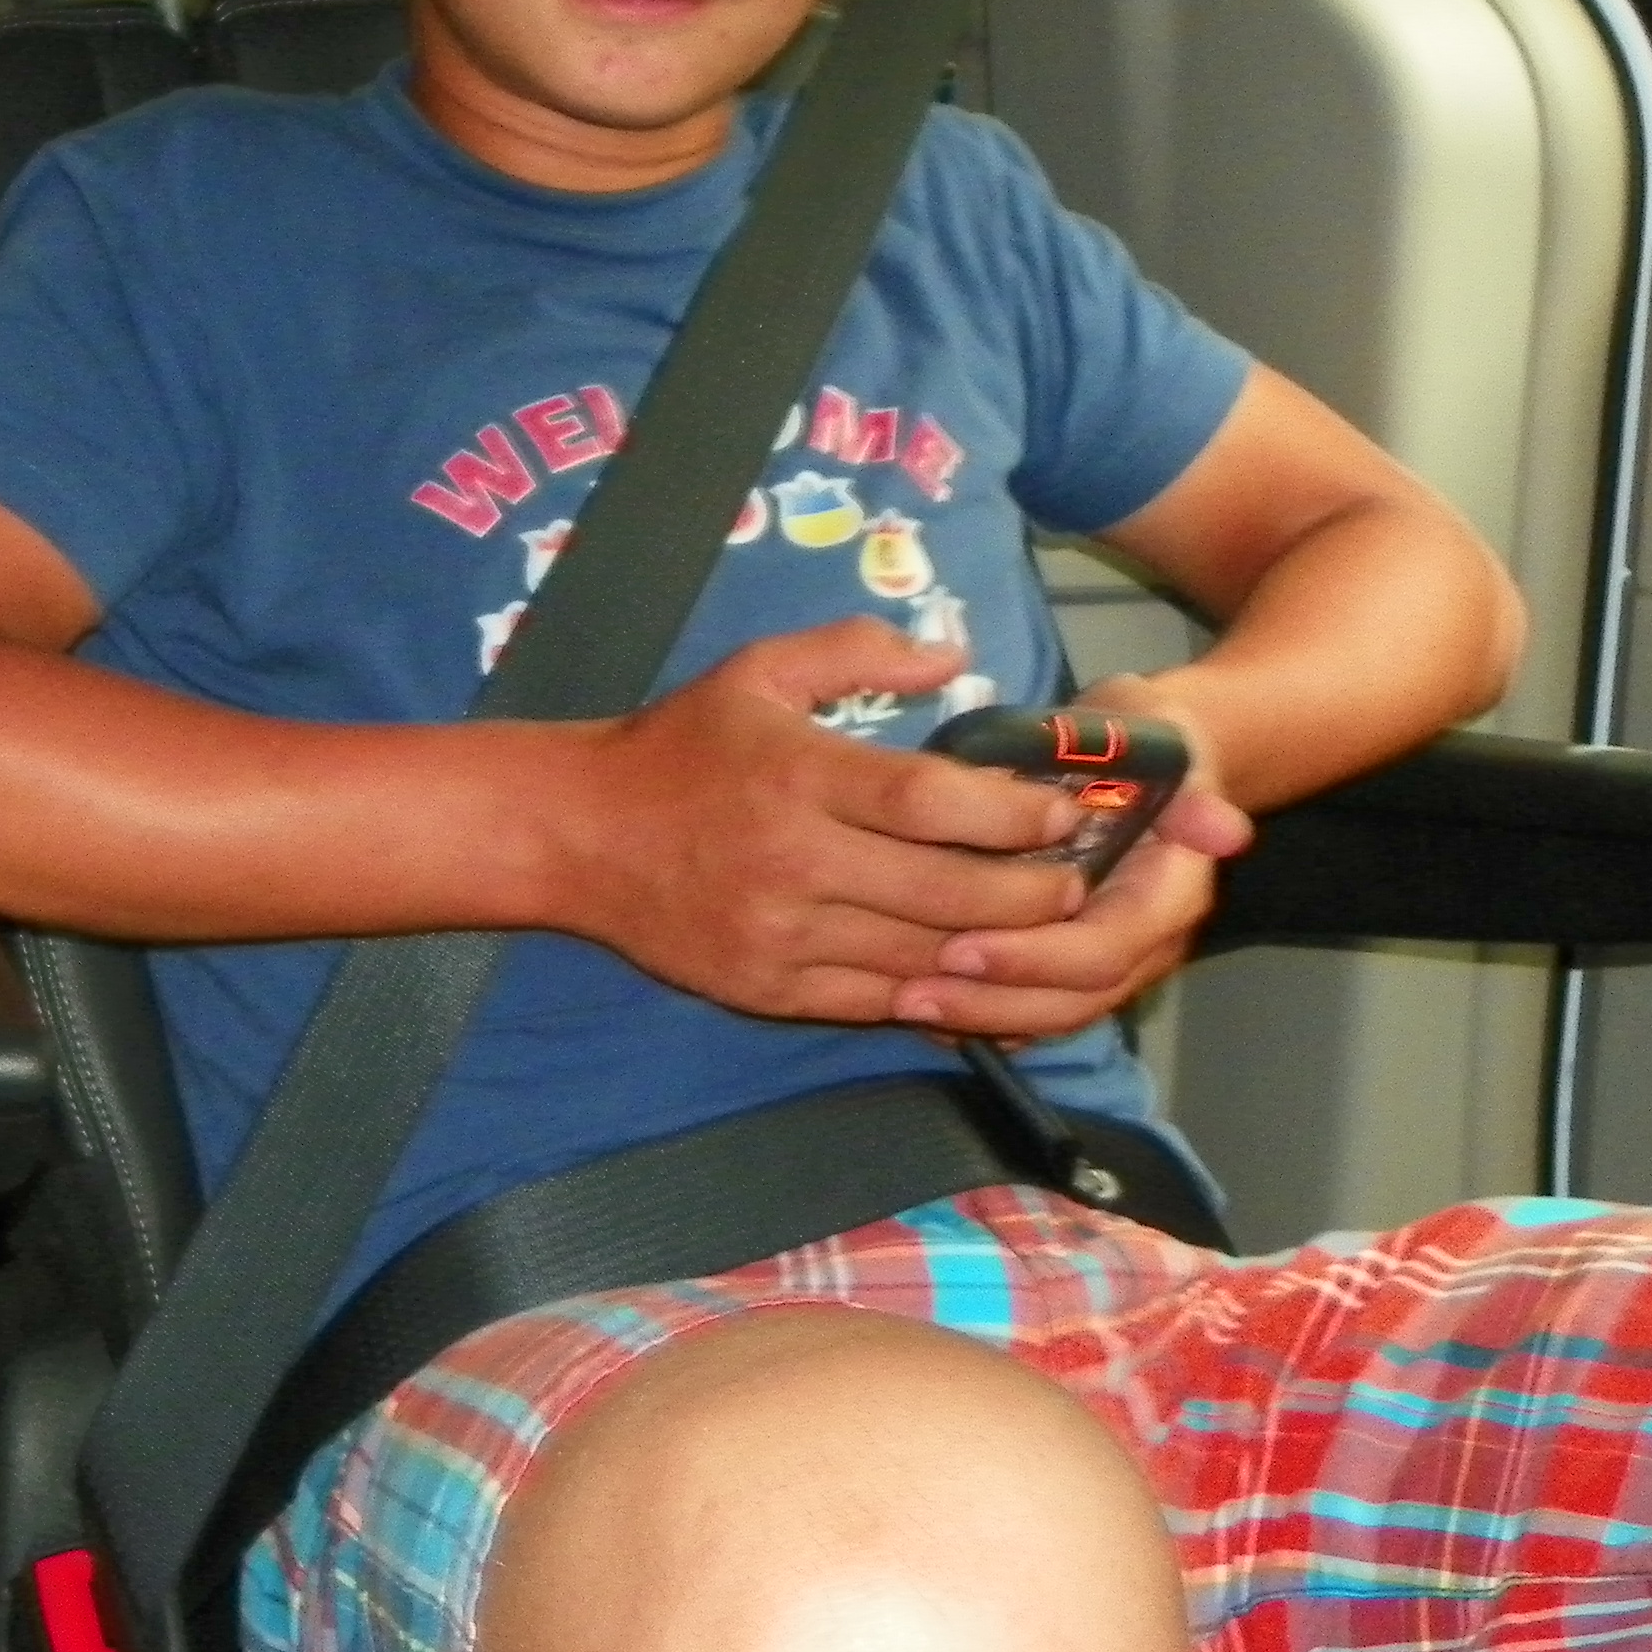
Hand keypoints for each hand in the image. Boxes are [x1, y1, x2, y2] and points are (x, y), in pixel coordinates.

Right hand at [540, 622, 1098, 1024]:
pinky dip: (938, 992)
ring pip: (924, 957)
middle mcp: (793, 862)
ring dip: (999, 948)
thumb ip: (855, 650)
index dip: (1011, 813)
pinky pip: (878, 1001)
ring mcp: (780, 935)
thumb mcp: (757, 672)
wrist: (575, 833)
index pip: (929, 802)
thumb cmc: (679, 745)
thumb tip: (954, 655)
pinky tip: (974, 972)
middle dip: (1033, 892)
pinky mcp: (768, 988)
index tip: (1061, 811)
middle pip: (947, 893)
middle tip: (1076, 879)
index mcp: (796, 776)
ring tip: (1042, 926)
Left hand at [898, 673, 1253, 1040]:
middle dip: (996, 1001)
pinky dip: (981, 1018)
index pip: (1108, 947)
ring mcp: (1107, 957)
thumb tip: (1225, 832)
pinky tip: (916, 1009)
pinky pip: (1031, 1009)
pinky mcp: (1068, 962)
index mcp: (1167, 893)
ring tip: (903, 1005)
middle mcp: (1143, 940)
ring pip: (1052, 1014)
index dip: (1038, 957)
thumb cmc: (1133, 740)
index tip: (960, 949)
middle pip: (1076, 997)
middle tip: (911, 993)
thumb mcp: (1157, 741)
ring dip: (981, 1017)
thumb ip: (1184, 788)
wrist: (1136, 755)